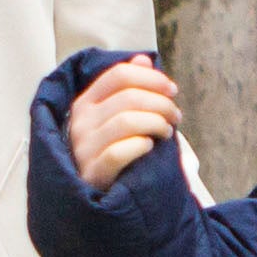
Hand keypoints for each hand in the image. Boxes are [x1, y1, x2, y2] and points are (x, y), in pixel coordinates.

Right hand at [66, 55, 182, 190]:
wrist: (98, 197)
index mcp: (86, 102)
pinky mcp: (92, 174)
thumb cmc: (113, 153)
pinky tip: (149, 148)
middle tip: (176, 116)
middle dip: (161, 103)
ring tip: (166, 133)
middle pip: (128, 96)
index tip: (172, 90)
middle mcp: (80, 122)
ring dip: (156, 123)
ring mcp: (83, 149)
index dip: (151, 78)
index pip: (119, 74)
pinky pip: (117, 153)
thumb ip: (131, 89)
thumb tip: (144, 58)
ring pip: (126, 121)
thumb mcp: (120, 118)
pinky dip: (139, 146)